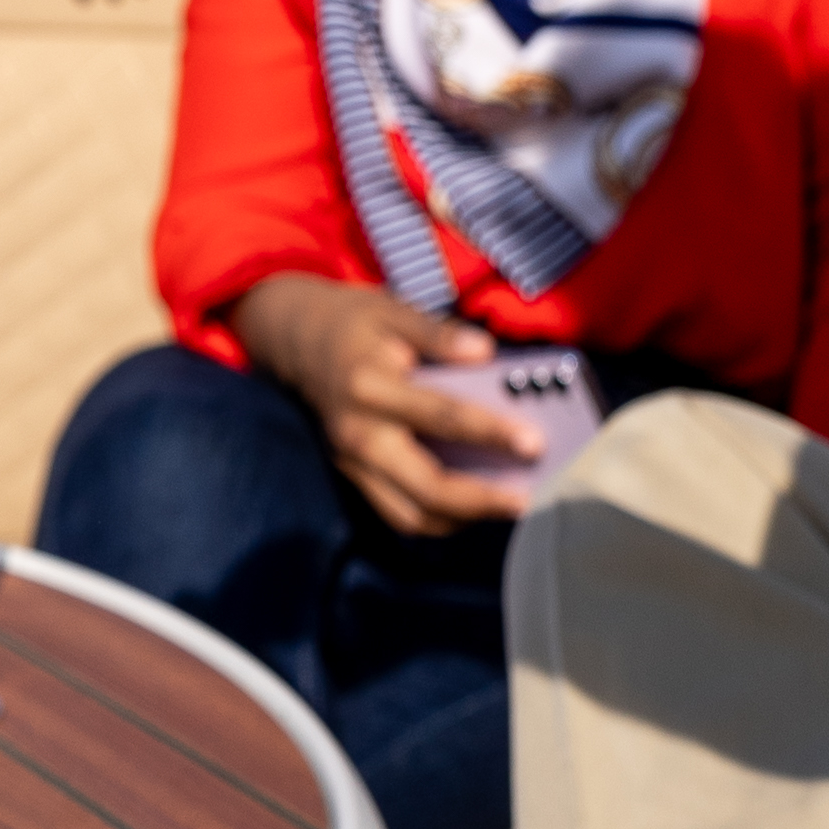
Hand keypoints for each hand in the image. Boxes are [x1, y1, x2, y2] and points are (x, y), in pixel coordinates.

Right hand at [231, 275, 543, 536]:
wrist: (295, 340)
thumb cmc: (356, 323)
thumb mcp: (393, 310)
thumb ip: (439, 333)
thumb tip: (485, 352)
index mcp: (371, 386)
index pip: (440, 417)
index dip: (490, 433)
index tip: (533, 442)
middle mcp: (360, 434)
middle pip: (426, 487)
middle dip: (480, 500)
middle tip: (526, 499)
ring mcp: (353, 464)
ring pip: (412, 515)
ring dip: (463, 518)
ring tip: (508, 505)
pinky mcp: (353, 478)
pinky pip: (399, 514)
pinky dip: (438, 518)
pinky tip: (472, 505)